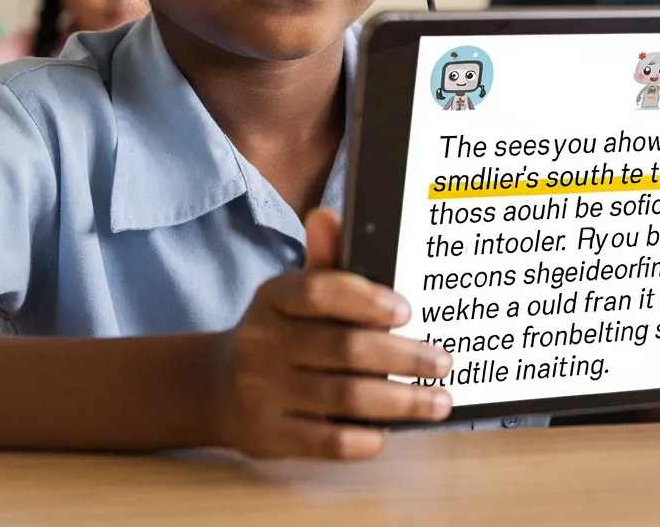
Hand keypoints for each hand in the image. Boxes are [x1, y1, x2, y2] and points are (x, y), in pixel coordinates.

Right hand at [207, 208, 452, 459]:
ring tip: (438, 401)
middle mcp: (263, 344)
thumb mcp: (293, 295)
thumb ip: (323, 264)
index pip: (317, 292)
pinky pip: (326, 442)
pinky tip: (389, 432)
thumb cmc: (279, 334)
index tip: (406, 311)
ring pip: (343, 397)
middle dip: (402, 357)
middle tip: (442, 363)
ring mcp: (264, 393)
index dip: (365, 300)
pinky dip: (364, 439)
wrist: (216, 388)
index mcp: (273, 299)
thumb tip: (328, 216)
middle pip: (343, 349)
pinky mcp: (270, 437)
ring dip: (400, 402)